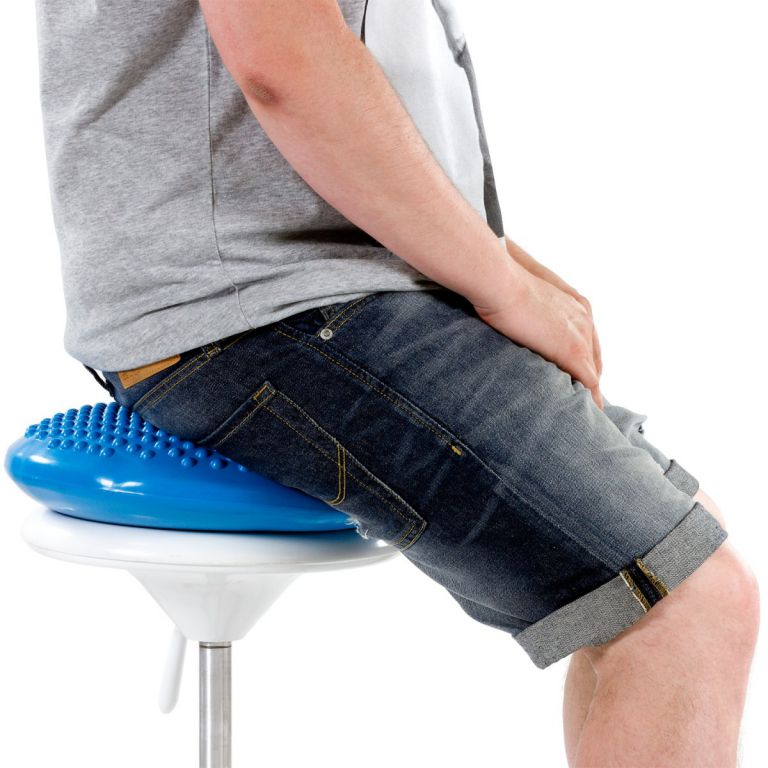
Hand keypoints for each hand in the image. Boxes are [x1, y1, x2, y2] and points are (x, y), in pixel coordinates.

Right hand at [473, 265, 604, 409]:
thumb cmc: (499, 284)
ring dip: (589, 392)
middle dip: (589, 378)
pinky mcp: (572, 352)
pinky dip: (589, 400)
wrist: (499, 282)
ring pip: (593, 372)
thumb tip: (506, 318)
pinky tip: (585, 413)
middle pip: (594, 357)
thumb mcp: (518, 295)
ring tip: (583, 413)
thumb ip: (524, 309)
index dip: (581, 360)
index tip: (573, 376)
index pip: (585, 339)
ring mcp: (580, 335)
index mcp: (575, 304)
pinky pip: (588, 383)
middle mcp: (584, 318)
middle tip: (582, 400)